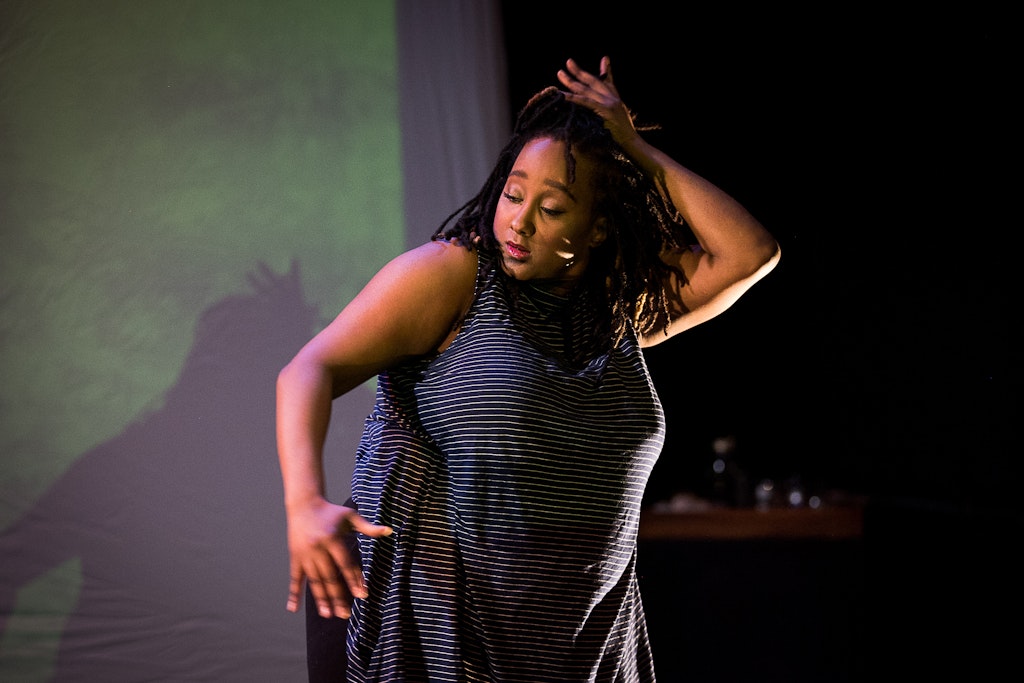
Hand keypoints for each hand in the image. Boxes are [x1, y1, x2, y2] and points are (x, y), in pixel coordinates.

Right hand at [285, 499, 391, 618]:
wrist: (303, 504)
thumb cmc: (331, 512)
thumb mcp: (350, 517)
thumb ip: (368, 527)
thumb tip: (389, 531)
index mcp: (333, 538)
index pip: (346, 563)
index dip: (354, 579)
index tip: (362, 595)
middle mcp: (318, 548)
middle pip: (330, 576)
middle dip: (338, 596)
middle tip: (345, 614)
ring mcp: (305, 554)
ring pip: (314, 581)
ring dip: (321, 599)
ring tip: (328, 615)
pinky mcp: (294, 557)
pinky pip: (295, 578)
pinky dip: (294, 594)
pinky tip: (293, 609)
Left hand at [557, 56, 638, 147]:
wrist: (632, 142)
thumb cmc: (623, 137)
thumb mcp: (618, 121)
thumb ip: (609, 113)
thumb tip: (603, 115)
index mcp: (616, 100)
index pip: (608, 82)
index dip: (606, 70)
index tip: (605, 58)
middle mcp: (612, 98)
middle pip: (593, 81)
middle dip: (579, 71)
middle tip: (568, 62)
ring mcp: (608, 103)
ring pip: (586, 89)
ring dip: (571, 81)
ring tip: (560, 73)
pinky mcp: (604, 110)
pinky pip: (585, 102)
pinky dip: (573, 98)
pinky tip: (563, 95)